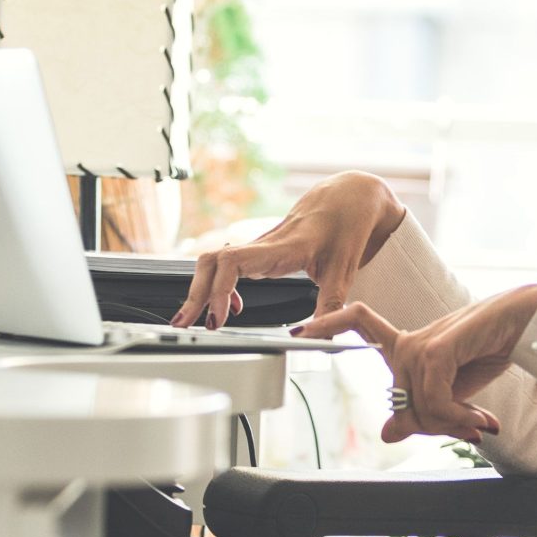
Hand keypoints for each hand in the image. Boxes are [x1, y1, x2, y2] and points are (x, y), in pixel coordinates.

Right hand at [172, 172, 406, 328]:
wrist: (351, 197)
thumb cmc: (347, 225)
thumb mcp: (344, 272)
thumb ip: (330, 308)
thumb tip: (319, 339)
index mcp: (281, 248)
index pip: (232, 262)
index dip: (217, 291)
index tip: (219, 319)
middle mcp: (264, 244)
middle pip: (210, 262)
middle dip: (194, 294)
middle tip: (185, 324)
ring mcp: (259, 246)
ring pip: (214, 261)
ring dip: (201, 290)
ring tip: (197, 320)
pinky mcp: (260, 250)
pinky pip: (227, 264)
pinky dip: (219, 286)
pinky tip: (231, 306)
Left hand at [296, 282, 536, 443]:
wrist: (531, 323)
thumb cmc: (494, 348)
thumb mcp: (455, 391)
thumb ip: (423, 410)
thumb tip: (387, 433)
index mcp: (410, 345)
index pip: (359, 321)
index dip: (328, 323)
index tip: (299, 330)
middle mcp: (410, 341)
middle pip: (401, 403)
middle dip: (435, 426)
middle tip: (470, 429)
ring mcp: (422, 343)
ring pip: (418, 407)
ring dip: (453, 424)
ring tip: (481, 422)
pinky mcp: (437, 348)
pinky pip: (432, 400)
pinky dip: (456, 417)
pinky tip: (480, 419)